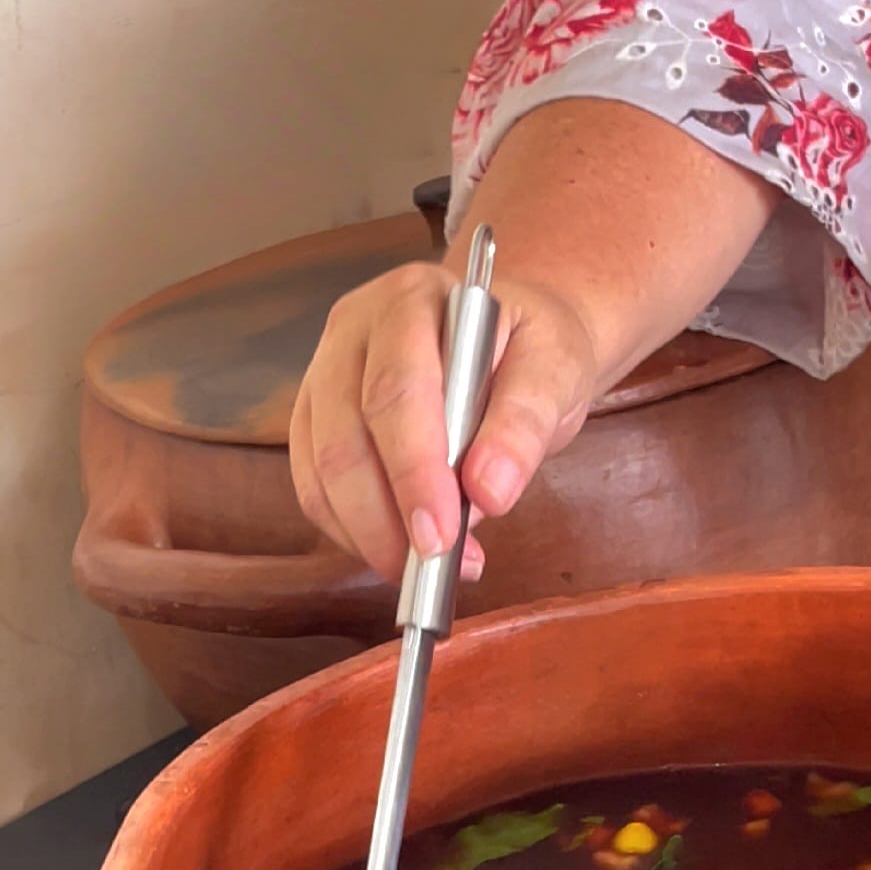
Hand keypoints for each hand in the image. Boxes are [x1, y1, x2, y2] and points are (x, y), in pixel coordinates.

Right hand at [289, 261, 597, 581]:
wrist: (512, 340)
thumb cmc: (530, 350)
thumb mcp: (555, 371)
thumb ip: (525, 425)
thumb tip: (488, 491)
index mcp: (411, 300)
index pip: (397, 392)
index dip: (413, 472)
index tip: (441, 536)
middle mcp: (353, 331)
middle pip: (345, 437)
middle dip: (386, 518)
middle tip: (434, 568)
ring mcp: (324, 375)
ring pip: (321, 470)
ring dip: (368, 535)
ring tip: (430, 570)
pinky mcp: (315, 421)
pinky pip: (315, 488)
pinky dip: (352, 532)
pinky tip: (399, 551)